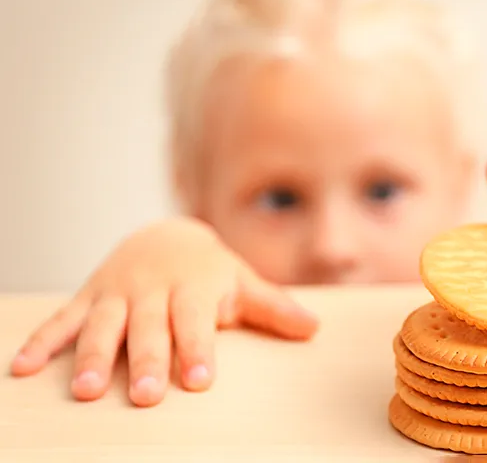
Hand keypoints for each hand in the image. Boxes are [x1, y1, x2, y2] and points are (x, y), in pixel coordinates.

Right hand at [9, 217, 318, 406]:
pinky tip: (22, 369)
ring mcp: (117, 294)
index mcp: (193, 288)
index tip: (200, 378)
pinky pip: (63, 319)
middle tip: (146, 396)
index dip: (198, 348)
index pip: (196, 320)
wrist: (165, 233)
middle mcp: (153, 290)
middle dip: (147, 360)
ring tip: (86, 391)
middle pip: (149, 328)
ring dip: (93, 356)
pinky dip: (43, 342)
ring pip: (103, 325)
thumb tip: (314, 328)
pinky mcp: (90, 297)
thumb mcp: (243, 283)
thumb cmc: (210, 271)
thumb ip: (274, 307)